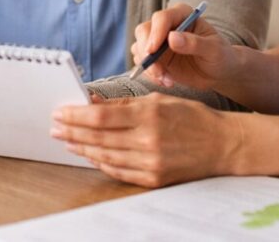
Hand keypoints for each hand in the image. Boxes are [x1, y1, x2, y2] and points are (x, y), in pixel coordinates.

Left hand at [51, 93, 239, 186]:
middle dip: (72, 131)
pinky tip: (90, 155)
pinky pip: (118, 172)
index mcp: (149, 115)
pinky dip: (101, 163)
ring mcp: (150, 162)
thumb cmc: (192, 117)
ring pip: (105, 156)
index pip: (101, 116)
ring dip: (82, 148)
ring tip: (66, 140)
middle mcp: (147, 140)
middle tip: (55, 126)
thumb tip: (93, 100)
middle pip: (98, 137)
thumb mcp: (160, 100)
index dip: (76, 115)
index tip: (59, 112)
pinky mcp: (154, 179)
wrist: (223, 145)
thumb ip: (125, 102)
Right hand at [132, 3, 234, 89]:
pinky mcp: (155, 57)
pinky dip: (151, 75)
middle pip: (144, 31)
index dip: (155, 33)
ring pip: (139, 48)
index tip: (153, 51)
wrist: (219, 72)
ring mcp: (158, 41)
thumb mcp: (214, 50)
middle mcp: (167, 25)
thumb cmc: (221, 56)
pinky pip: (142, 64)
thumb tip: (172, 38)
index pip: (161, 18)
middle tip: (158, 71)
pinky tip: (167, 82)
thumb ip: (195, 43)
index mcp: (182, 14)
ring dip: (148, 67)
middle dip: (146, 52)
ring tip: (167, 80)